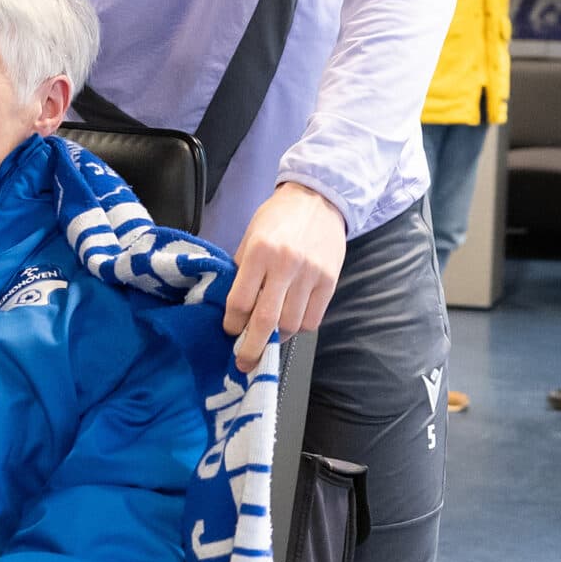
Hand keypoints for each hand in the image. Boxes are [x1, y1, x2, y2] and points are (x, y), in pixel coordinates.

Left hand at [224, 182, 348, 369]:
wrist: (319, 199)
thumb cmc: (278, 217)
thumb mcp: (251, 236)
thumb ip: (242, 269)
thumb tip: (233, 307)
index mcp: (259, 252)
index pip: (240, 301)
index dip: (232, 324)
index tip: (229, 331)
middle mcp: (285, 265)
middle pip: (266, 320)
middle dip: (252, 348)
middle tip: (244, 362)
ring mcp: (311, 274)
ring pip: (291, 324)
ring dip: (277, 337)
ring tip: (269, 337)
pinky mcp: (330, 281)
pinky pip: (313, 319)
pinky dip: (299, 327)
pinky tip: (291, 321)